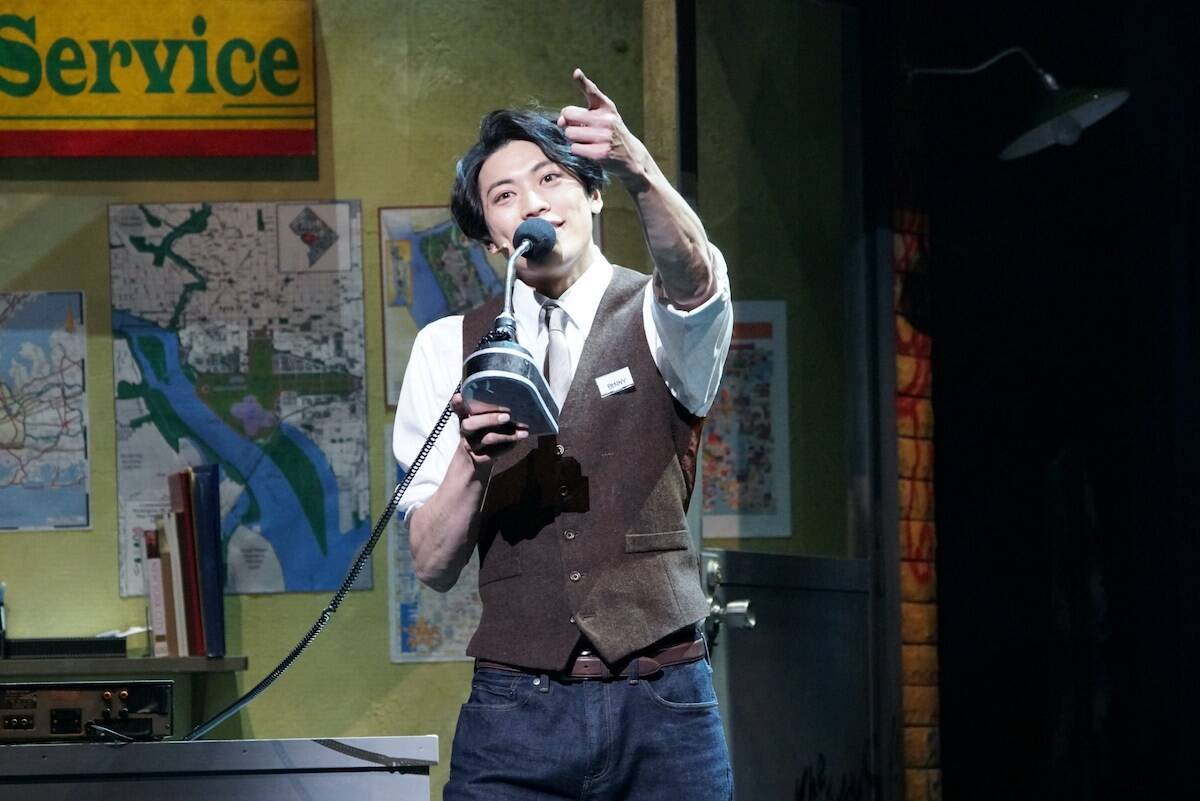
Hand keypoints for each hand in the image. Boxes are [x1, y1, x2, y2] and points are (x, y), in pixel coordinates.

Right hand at [452, 393, 528, 470]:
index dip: (458, 404)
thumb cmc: (482, 443)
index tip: (459, 396)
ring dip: (507, 434)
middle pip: (470, 424)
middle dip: (489, 419)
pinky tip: (518, 442)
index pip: (459, 411)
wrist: (471, 473)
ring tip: (523, 432)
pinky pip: (494, 453)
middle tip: (507, 417)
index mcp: (465, 421)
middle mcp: (465, 433)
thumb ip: (491, 417)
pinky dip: (508, 447)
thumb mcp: (482, 428)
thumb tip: (515, 405)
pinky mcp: (478, 461)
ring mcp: (470, 448)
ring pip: (486, 438)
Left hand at [557, 68, 647, 182]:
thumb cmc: (610, 133)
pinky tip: (589, 150)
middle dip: (569, 123)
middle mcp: (607, 119)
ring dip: (573, 138)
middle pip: (569, 115)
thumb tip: (559, 121)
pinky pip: (574, 148)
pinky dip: (578, 149)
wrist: (631, 156)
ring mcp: (604, 136)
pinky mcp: (601, 153)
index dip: (583, 81)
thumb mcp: (603, 116)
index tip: (576, 73)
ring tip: (587, 140)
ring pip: (569, 133)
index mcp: (607, 106)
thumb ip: (578, 114)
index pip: (592, 91)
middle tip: (582, 129)